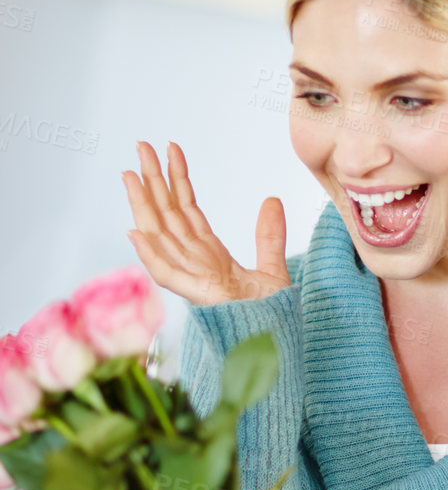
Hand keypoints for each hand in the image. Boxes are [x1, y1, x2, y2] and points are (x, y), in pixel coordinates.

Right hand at [123, 141, 289, 306]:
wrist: (276, 344)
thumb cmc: (268, 316)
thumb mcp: (273, 270)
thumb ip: (269, 237)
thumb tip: (271, 201)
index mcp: (209, 255)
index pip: (187, 209)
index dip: (177, 179)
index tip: (172, 149)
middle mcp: (194, 263)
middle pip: (167, 215)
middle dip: (153, 181)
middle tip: (141, 146)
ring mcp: (192, 279)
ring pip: (160, 237)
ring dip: (143, 206)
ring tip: (130, 174)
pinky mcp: (197, 297)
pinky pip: (168, 275)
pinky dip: (151, 256)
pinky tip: (136, 233)